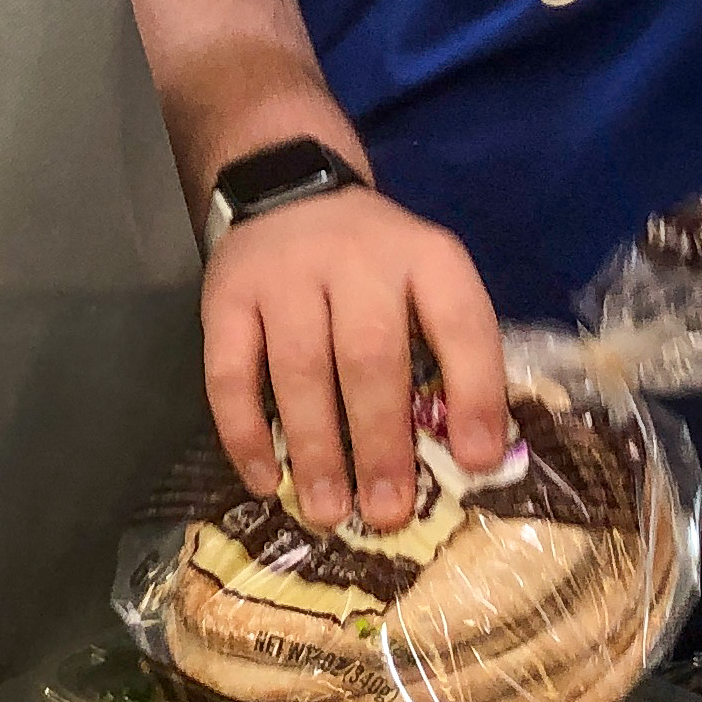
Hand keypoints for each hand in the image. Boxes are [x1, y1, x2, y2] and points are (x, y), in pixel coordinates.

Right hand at [204, 185, 508, 531]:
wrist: (288, 188)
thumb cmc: (374, 264)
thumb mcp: (427, 282)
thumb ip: (450, 352)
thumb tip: (469, 458)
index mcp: (425, 257)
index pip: (461, 323)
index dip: (473, 393)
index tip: (476, 461)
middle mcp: (356, 258)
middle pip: (370, 355)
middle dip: (380, 442)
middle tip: (388, 512)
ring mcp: (284, 275)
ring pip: (300, 367)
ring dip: (315, 448)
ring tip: (328, 511)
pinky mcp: (226, 296)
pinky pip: (229, 372)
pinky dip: (243, 432)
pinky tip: (263, 480)